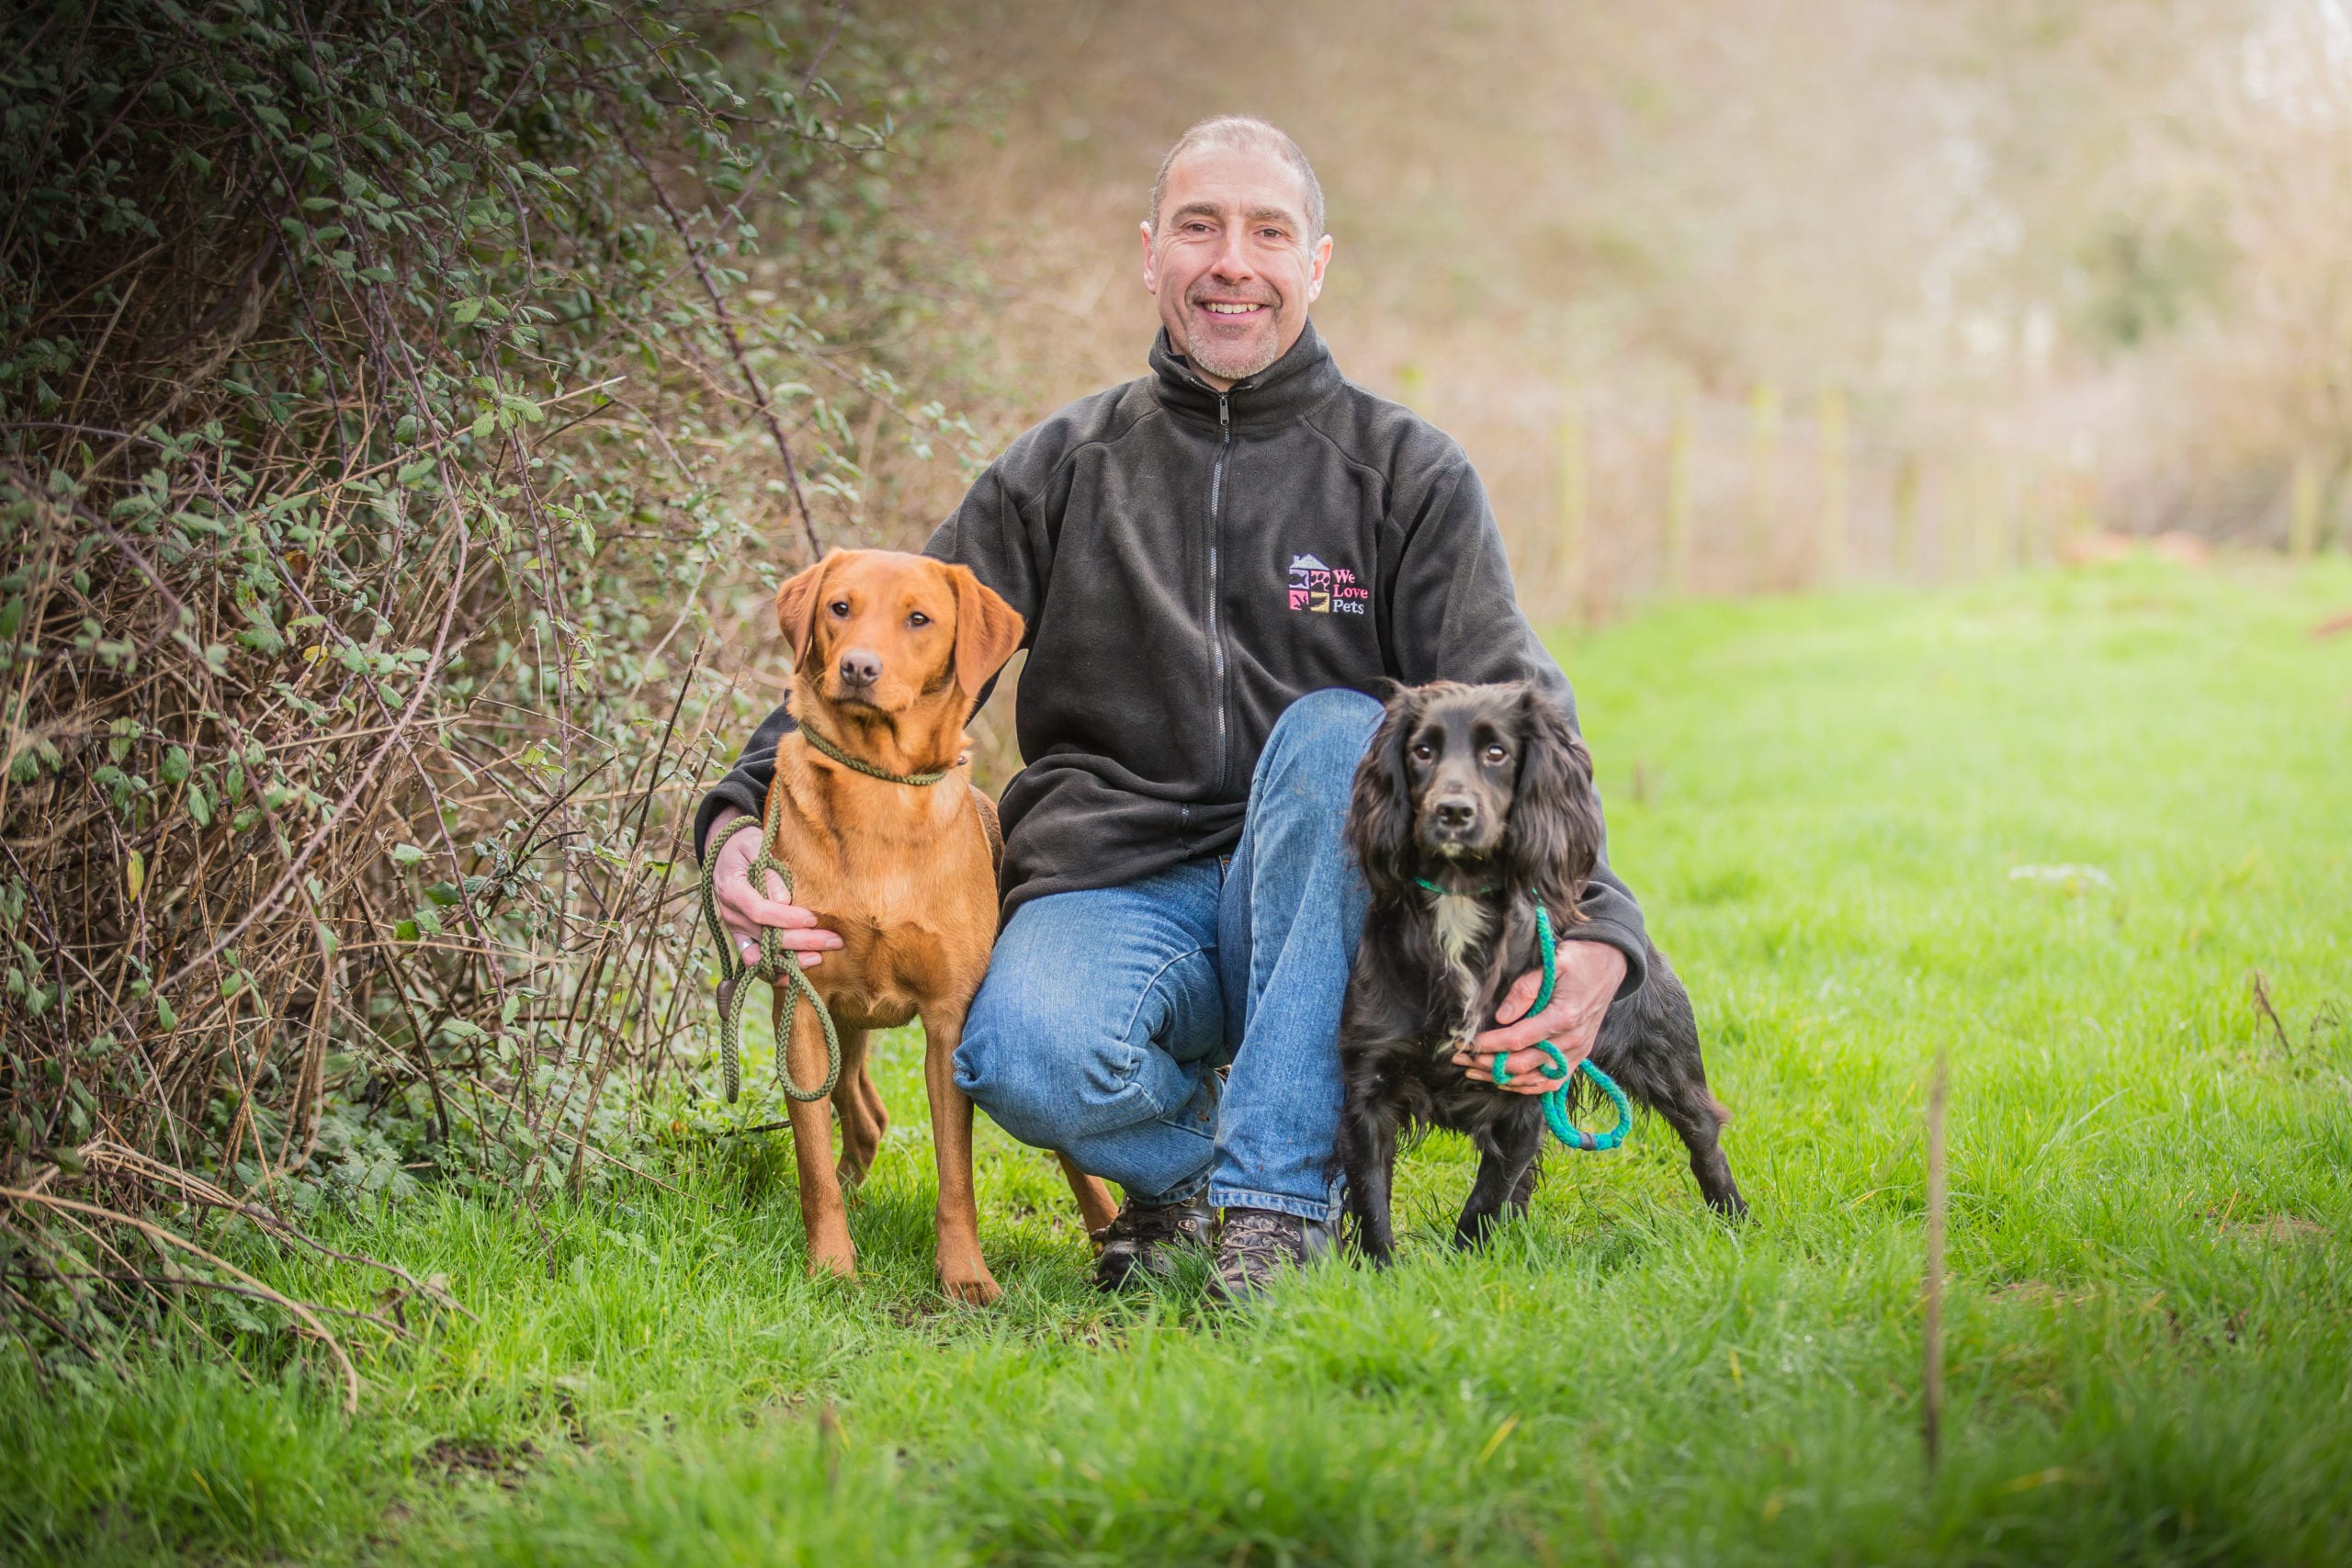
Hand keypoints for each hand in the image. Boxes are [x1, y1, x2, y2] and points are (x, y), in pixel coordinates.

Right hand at [708, 806, 841, 968]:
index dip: (786, 918)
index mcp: (732, 889)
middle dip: (802, 941)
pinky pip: (755, 962)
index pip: (758, 910)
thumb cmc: (746, 846)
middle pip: (765, 936)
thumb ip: (768, 870)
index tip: (813, 918)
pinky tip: (798, 972)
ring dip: (790, 961)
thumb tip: (783, 899)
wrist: (728, 854)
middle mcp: (731, 914)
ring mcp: (736, 930)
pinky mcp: (743, 939)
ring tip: (819, 957)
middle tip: (834, 940)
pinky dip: (775, 971)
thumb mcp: (755, 846)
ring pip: (760, 956)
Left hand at [1452, 940, 1627, 1093]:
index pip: (1518, 1039)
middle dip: (1488, 1064)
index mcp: (1564, 1017)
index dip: (1489, 1045)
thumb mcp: (1552, 965)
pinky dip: (1527, 1086)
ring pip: (1535, 1079)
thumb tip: (1502, 1017)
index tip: (1466, 1043)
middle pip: (1523, 1064)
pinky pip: (1552, 1082)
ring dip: (1502, 1079)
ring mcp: (1577, 1052)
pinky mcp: (1579, 1057)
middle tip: (1461, 1059)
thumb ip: (1526, 990)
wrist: (1609, 964)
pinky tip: (1505, 1082)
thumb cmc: (1577, 961)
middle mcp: (1573, 1041)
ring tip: (1474, 1071)